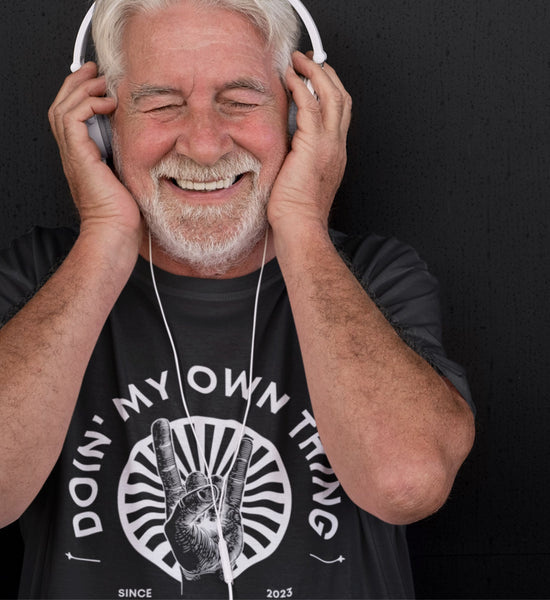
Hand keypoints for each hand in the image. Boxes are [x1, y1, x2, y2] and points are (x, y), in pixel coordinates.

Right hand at [48, 62, 141, 248]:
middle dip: (77, 84)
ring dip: (82, 89)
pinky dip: (87, 104)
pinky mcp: (79, 156)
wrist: (116, 231)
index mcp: (85, 157)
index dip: (82, 95)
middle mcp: (75, 154)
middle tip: (94, 70)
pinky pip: (72, 118)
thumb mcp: (129, 175)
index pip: (73, 116)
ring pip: (63, 108)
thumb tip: (144, 139)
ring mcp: (74, 155)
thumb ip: (128, 155)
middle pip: (62, 106)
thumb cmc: (124, 213)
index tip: (99, 81)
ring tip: (100, 80)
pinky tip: (107, 103)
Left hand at [152, 418, 252, 580]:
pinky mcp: (233, 507)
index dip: (164, 446)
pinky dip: (241, 461)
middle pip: (195, 479)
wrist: (210, 573)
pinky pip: (238, 481)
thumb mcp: (177, 530)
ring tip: (211, 518)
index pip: (168, 468)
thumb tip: (210, 486)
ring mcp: (214, 500)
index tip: (161, 421)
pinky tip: (246, 442)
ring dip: (212, 496)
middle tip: (196, 512)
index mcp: (175, 501)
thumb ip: (188, 506)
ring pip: (213, 483)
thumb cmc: (187, 552)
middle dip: (195, 492)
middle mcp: (195, 496)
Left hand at [267, 51, 351, 232]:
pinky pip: (310, 105)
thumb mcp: (300, 175)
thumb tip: (287, 141)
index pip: (340, 112)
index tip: (315, 77)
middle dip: (326, 74)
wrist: (299, 224)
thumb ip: (300, 154)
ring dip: (314, 73)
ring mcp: (329, 144)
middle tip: (309, 60)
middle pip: (341, 97)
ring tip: (299, 61)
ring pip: (331, 95)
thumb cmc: (296, 209)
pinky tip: (290, 78)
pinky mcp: (314, 144)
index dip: (330, 90)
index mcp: (335, 153)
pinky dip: (301, 87)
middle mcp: (337, 145)